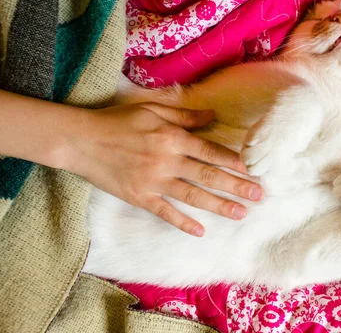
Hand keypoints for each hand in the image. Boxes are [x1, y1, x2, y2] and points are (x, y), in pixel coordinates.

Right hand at [64, 103, 262, 236]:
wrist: (82, 140)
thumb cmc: (117, 121)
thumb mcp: (152, 109)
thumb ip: (184, 116)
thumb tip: (212, 116)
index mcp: (172, 137)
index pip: (211, 151)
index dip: (234, 161)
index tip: (253, 169)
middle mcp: (167, 160)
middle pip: (208, 175)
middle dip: (236, 186)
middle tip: (259, 195)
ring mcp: (153, 181)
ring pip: (192, 195)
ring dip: (218, 205)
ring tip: (240, 213)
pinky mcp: (139, 196)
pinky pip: (165, 211)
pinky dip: (182, 222)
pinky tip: (199, 231)